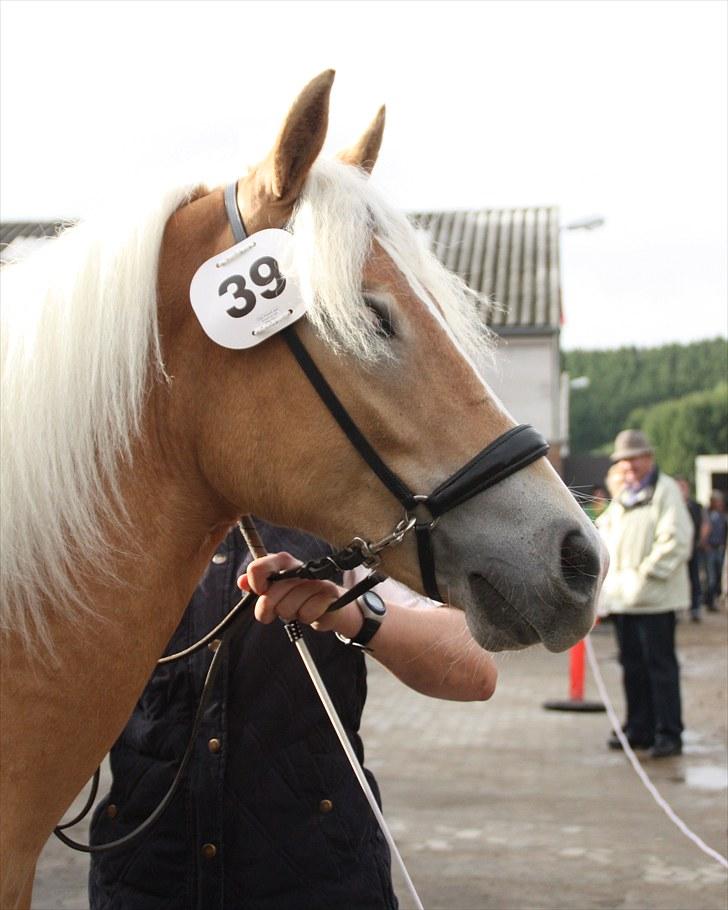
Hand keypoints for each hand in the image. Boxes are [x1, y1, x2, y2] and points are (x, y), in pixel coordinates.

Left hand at [237, 551, 360, 635]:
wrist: (329, 604)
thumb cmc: (298, 595)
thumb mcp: (275, 589)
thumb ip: (257, 585)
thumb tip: (241, 581)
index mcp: (283, 562)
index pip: (258, 567)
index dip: (255, 584)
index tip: (259, 592)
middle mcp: (299, 567)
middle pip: (270, 595)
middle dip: (269, 609)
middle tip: (274, 611)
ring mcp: (316, 580)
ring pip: (288, 607)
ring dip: (290, 614)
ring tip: (298, 608)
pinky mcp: (329, 593)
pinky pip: (307, 614)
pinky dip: (306, 618)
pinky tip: (310, 611)